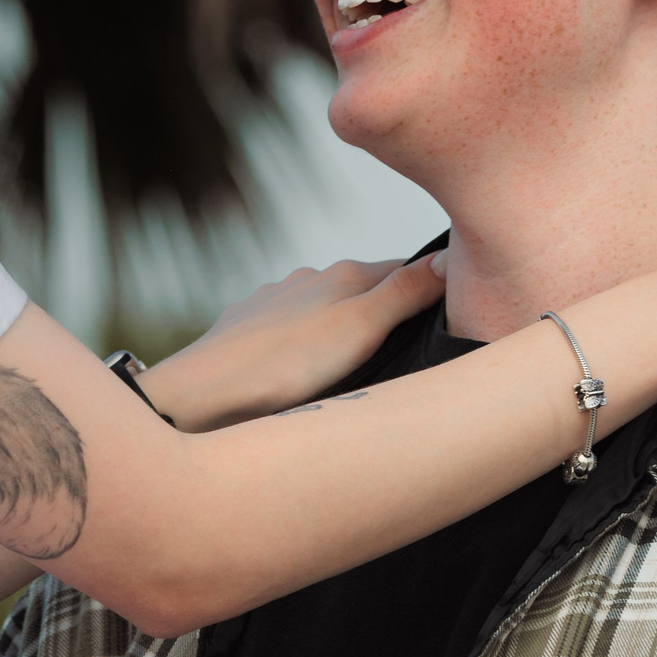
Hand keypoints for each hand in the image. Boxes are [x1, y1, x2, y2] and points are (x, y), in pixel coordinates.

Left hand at [138, 254, 445, 430]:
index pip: (405, 270)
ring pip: (326, 312)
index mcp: (342, 276)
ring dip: (347, 332)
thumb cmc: (283, 368)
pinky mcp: (248, 333)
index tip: (457, 310)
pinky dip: (310, 350)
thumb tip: (450, 259)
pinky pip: (293, 336)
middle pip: (365, 290)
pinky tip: (310, 374)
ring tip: (366, 366)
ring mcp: (274, 305)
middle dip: (390, 311)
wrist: (199, 397)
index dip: (432, 287)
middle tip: (419, 345)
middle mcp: (307, 281)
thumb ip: (403, 294)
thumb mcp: (359, 330)